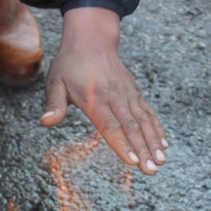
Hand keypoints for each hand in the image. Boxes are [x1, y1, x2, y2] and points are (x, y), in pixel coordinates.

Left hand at [41, 8, 167, 174]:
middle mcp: (115, 98)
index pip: (110, 126)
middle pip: (131, 128)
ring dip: (154, 142)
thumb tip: (46, 122)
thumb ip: (54, 104)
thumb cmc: (69, 65)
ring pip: (143, 121)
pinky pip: (148, 113)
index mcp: (95, 99)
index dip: (122, 144)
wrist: (91, 40)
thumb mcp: (55, 82)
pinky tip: (164, 145)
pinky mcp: (134, 93)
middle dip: (143, 150)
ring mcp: (127, 95)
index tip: (133, 161)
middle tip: (151, 170)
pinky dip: (157, 128)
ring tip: (161, 162)